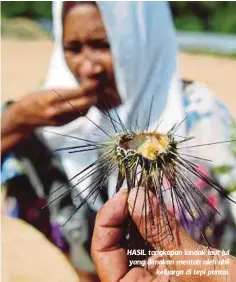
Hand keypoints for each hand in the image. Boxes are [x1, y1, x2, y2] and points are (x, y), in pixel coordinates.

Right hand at [10, 80, 97, 127]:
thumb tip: (84, 89)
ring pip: (83, 111)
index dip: (89, 87)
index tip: (95, 82)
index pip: (77, 93)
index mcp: (52, 98)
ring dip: (90, 104)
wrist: (22, 118)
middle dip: (93, 97)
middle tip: (97, 90)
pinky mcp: (62, 125)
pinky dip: (83, 110)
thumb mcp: (47, 91)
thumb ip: (64, 92)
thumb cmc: (34, 100)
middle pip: (83, 104)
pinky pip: (78, 117)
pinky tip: (84, 104)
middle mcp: (57, 110)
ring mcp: (60, 119)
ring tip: (92, 96)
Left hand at [91, 187, 235, 281]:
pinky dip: (151, 220)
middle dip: (122, 213)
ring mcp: (150, 273)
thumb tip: (135, 195)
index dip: (106, 221)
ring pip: (130, 237)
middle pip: (114, 243)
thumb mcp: (191, 261)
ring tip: (145, 195)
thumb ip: (160, 229)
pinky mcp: (163, 263)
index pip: (102, 253)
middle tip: (135, 191)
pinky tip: (156, 207)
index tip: (123, 196)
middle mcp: (137, 281)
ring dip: (136, 214)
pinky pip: (148, 238)